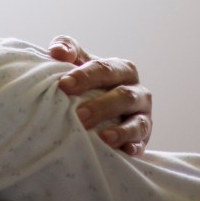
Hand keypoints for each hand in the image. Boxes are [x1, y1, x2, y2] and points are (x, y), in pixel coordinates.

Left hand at [49, 36, 152, 155]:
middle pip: (124, 95)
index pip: (105, 69)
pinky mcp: (142, 139)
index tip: (64, 85)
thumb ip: (68, 49)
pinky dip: (134, 147)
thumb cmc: (85, 82)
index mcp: (121, 70)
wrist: (97, 110)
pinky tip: (125, 152)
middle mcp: (137, 92)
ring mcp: (142, 116)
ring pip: (138, 122)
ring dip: (121, 130)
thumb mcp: (77, 62)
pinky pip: (142, 143)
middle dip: (101, 106)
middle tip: (79, 116)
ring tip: (102, 138)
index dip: (85, 76)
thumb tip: (57, 51)